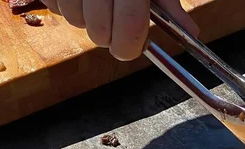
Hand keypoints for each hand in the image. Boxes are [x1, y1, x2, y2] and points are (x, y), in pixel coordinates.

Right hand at [41, 0, 198, 60]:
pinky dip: (65, 3)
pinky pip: (53, 5)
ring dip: (86, 18)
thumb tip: (191, 34)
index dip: (130, 48)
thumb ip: (169, 3)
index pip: (129, 32)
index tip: (134, 46)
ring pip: (74, 21)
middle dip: (109, 35)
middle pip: (99, 34)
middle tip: (115, 20)